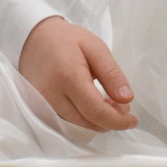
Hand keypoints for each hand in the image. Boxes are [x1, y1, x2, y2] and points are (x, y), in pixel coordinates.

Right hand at [17, 16, 136, 131]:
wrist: (34, 39)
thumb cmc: (67, 40)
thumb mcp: (96, 48)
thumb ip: (112, 74)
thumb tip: (127, 100)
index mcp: (68, 76)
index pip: (95, 111)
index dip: (117, 121)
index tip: (133, 120)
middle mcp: (51, 96)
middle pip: (87, 124)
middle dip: (110, 121)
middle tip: (122, 105)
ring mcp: (42, 105)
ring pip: (77, 128)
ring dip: (97, 122)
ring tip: (108, 103)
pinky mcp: (39, 110)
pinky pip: (66, 125)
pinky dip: (84, 121)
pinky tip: (92, 107)